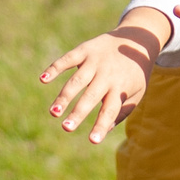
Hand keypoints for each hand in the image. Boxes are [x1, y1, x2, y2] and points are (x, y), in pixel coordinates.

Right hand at [40, 8, 166, 143]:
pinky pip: (67, 59)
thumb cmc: (134, 74)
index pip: (110, 110)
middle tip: (67, 128)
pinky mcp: (85, 50)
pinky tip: (43, 79)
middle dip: (78, 112)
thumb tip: (103, 130)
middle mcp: (107, 74)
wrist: (137, 39)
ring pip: (77, 80)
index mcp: (120, 87)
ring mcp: (95, 61)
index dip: (102, 125)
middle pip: (91, 96)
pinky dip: (55, 68)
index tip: (93, 140)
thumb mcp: (136, 93)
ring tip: (54, 112)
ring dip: (64, 96)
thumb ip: (121, 112)